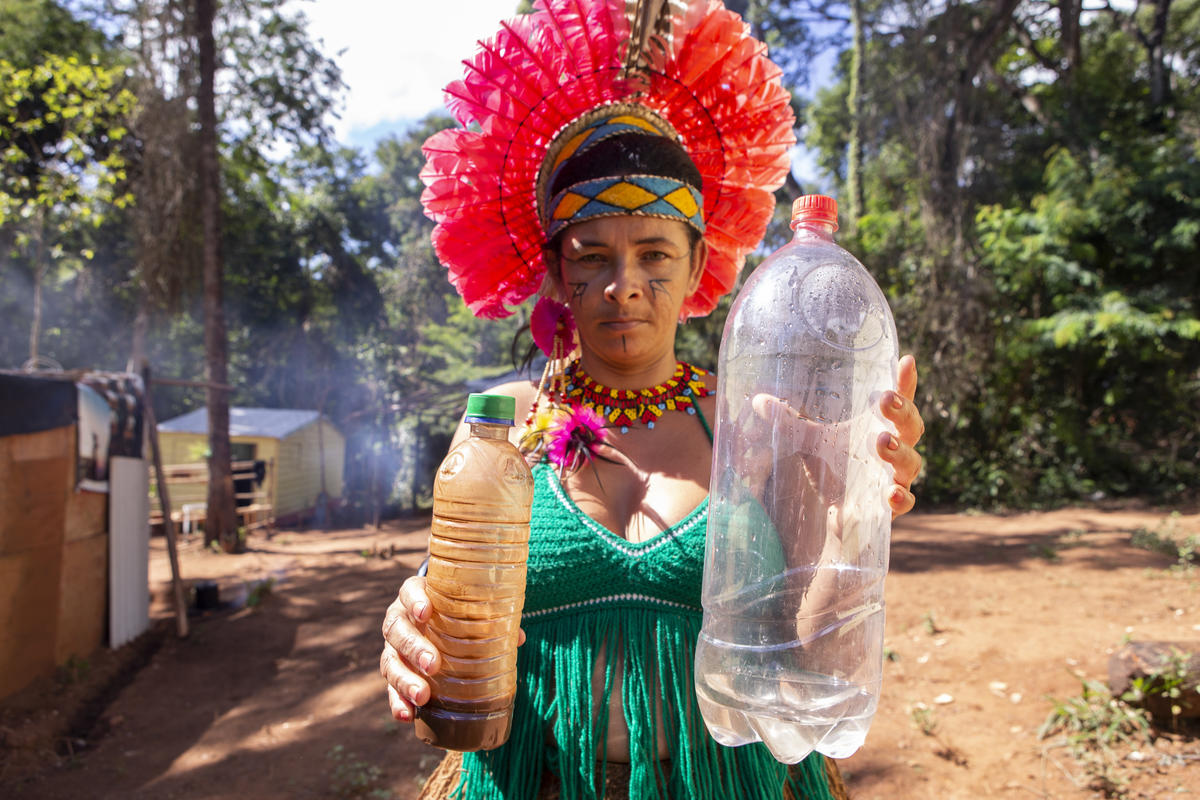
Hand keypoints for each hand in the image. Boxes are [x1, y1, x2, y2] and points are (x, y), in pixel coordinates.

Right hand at [380, 574, 527, 722]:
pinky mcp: (394, 671)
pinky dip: (397, 702)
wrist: (431, 620)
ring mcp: (393, 647)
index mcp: (416, 597)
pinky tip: (407, 716)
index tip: (426, 612)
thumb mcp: (467, 609)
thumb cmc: (453, 612)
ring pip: (389, 661)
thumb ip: (490, 619)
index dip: (414, 600)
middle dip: (414, 648)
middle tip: (433, 665)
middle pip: (397, 630)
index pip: (409, 591)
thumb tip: (518, 637)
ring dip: (404, 680)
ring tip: (422, 697)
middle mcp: (399, 620)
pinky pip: (390, 688)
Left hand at [730, 353, 924, 559]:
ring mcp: (894, 478)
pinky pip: (904, 502)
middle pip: (911, 427)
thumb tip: (757, 400)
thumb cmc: (830, 467)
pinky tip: (889, 493)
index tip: (905, 360)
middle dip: (902, 412)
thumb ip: (787, 421)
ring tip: (882, 442)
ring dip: (899, 452)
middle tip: (886, 401)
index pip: (898, 400)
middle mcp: (893, 450)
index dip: (905, 381)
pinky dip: (899, 497)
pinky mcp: (888, 508)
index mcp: (878, 426)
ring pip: (911, 463)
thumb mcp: (808, 441)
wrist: (828, 515)